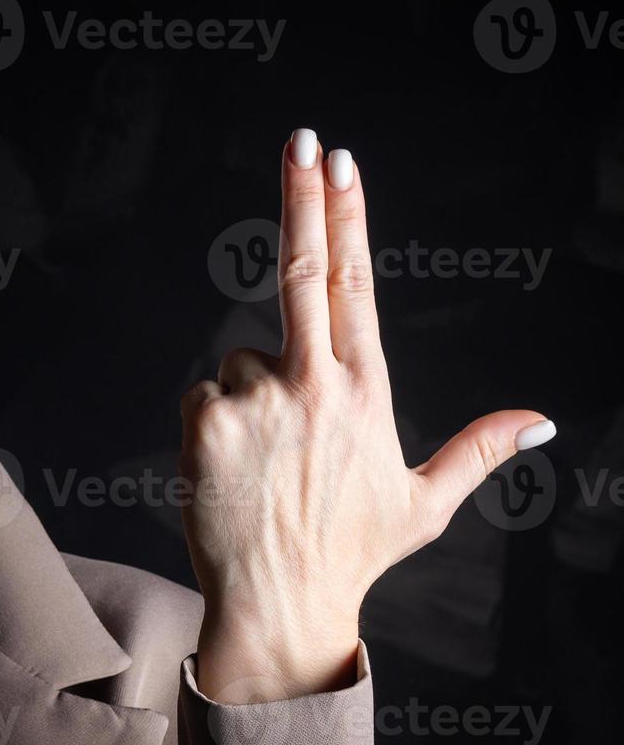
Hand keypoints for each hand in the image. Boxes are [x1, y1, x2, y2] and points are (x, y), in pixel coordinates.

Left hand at [179, 129, 554, 702]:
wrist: (279, 604)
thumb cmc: (351, 551)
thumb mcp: (425, 503)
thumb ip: (479, 450)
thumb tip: (541, 420)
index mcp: (365, 391)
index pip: (354, 284)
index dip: (347, 217)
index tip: (342, 164)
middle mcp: (313, 383)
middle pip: (302, 270)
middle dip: (303, 196)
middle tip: (303, 139)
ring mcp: (256, 398)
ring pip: (242, 357)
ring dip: (251, 391)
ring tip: (268, 459)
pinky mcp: (206, 419)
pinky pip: (204, 391)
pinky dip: (215, 416)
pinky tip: (233, 465)